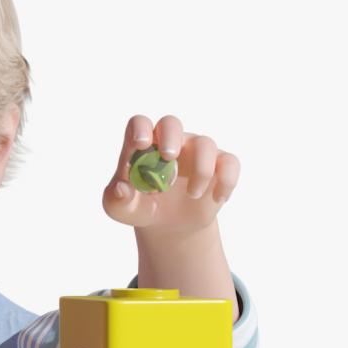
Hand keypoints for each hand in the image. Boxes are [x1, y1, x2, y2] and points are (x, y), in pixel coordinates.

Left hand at [101, 115, 239, 232]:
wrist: (167, 225)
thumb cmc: (139, 208)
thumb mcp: (120, 209)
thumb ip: (116, 199)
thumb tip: (122, 188)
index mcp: (142, 146)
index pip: (140, 124)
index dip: (140, 128)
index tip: (141, 144)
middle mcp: (170, 142)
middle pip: (171, 123)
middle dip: (170, 137)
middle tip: (168, 157)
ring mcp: (195, 151)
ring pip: (205, 144)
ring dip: (201, 170)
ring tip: (192, 195)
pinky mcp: (219, 165)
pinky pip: (230, 163)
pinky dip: (227, 180)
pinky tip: (217, 199)